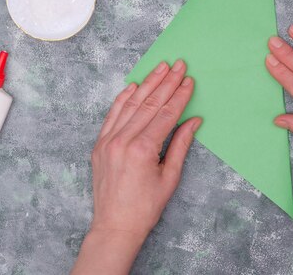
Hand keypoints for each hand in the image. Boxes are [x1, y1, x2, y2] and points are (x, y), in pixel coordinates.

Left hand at [91, 59, 200, 236]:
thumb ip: (181, 145)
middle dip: (166, 82)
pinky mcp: (99, 145)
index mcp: (143, 150)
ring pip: (130, 104)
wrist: (115, 226)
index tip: (189, 80)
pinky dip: (122, 98)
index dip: (180, 95)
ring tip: (160, 67)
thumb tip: (193, 121)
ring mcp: (108, 141)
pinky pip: (112, 115)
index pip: (166, 114)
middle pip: (149, 104)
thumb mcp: (170, 177)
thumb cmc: (145, 207)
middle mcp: (123, 141)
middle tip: (178, 65)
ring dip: (146, 84)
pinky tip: (133, 86)